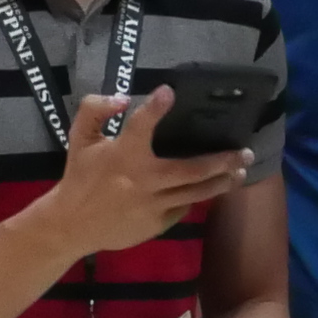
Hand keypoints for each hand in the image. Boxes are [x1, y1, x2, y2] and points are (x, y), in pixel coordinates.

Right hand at [28, 87, 255, 265]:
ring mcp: (153, 205)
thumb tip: (123, 98)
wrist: (72, 225)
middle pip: (193, 169)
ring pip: (196, 192)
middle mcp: (143, 179)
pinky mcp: (156, 223)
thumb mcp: (79, 138)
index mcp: (123, 154)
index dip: (155, 107)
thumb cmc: (79, 177)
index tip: (169, 92)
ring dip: (221, 182)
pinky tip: (208, 189)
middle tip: (245, 152)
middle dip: (223, 160)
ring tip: (240, 172)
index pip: (141, 125)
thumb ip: (94, 110)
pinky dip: (196, 198)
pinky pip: (183, 208)